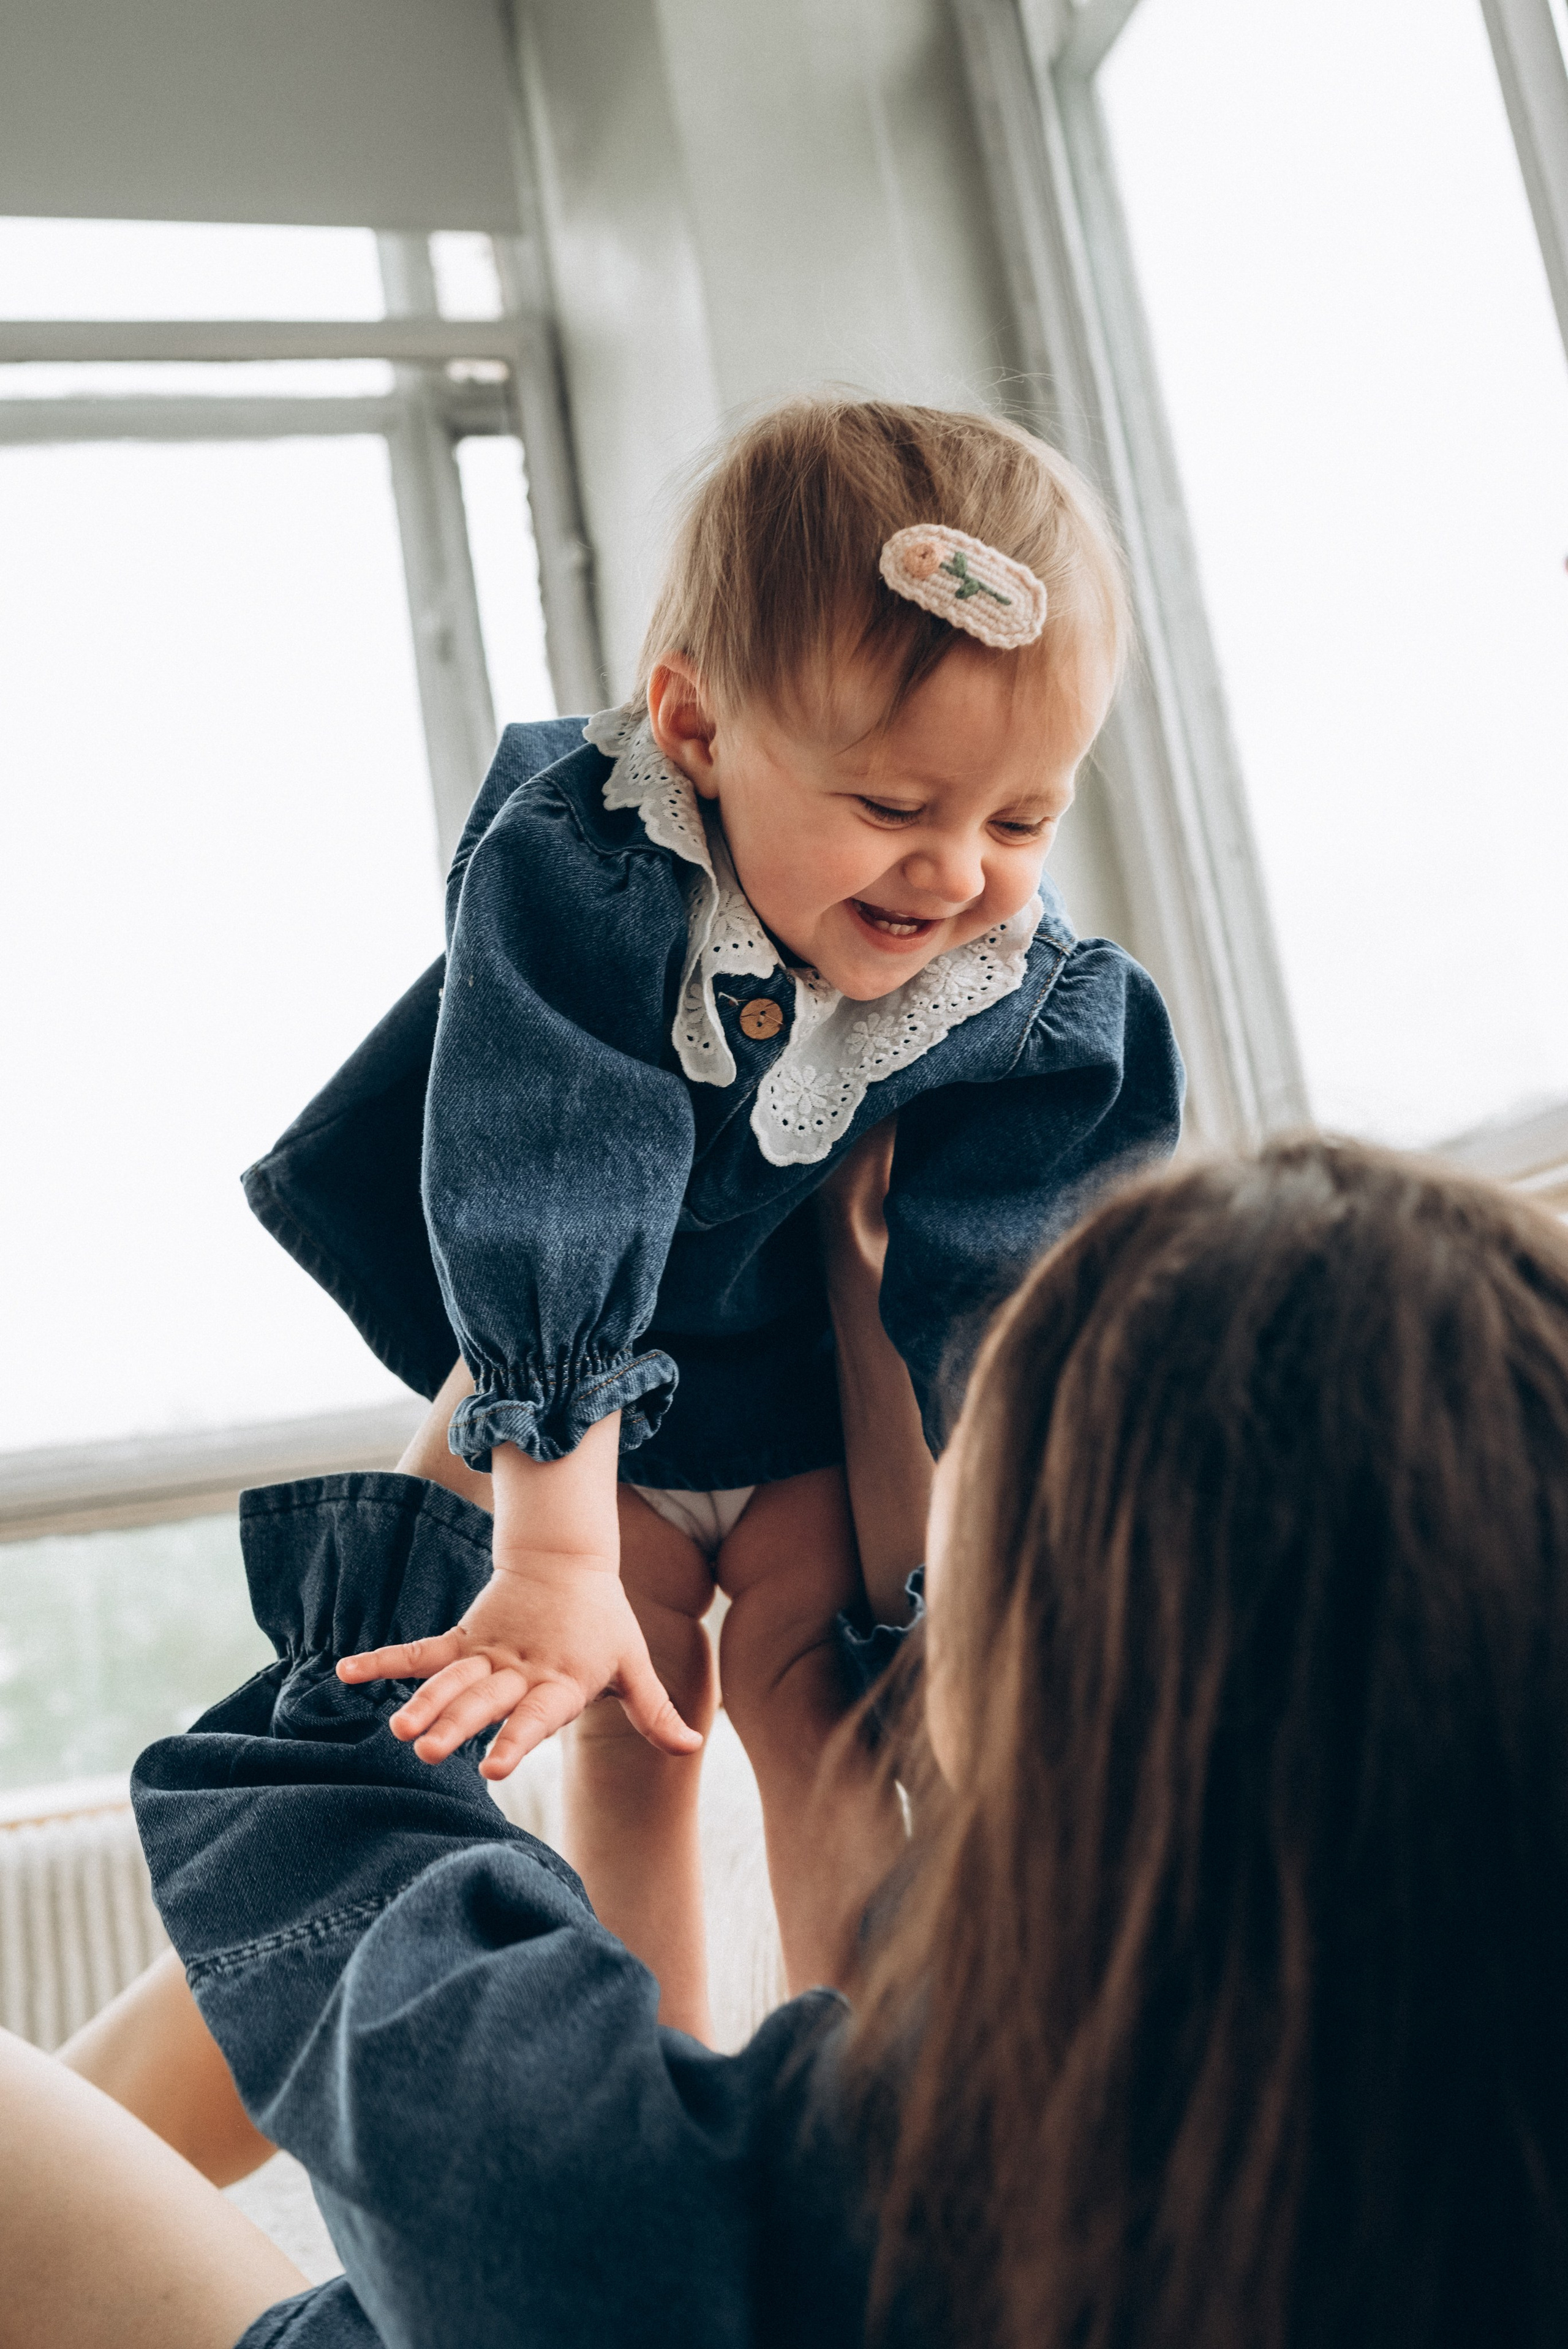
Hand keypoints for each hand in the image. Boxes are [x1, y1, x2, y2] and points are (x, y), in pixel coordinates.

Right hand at [336, 1549, 702, 1778]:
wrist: (567, 1557)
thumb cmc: (604, 1620)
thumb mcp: (633, 1662)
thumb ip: (656, 1709)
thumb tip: (695, 1748)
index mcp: (561, 1679)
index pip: (538, 1715)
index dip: (516, 1740)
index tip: (495, 1770)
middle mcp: (519, 1668)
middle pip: (485, 1700)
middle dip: (457, 1726)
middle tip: (428, 1752)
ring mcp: (487, 1652)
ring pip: (450, 1679)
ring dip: (422, 1702)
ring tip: (397, 1730)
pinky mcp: (464, 1637)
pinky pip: (420, 1652)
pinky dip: (383, 1661)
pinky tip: (346, 1673)